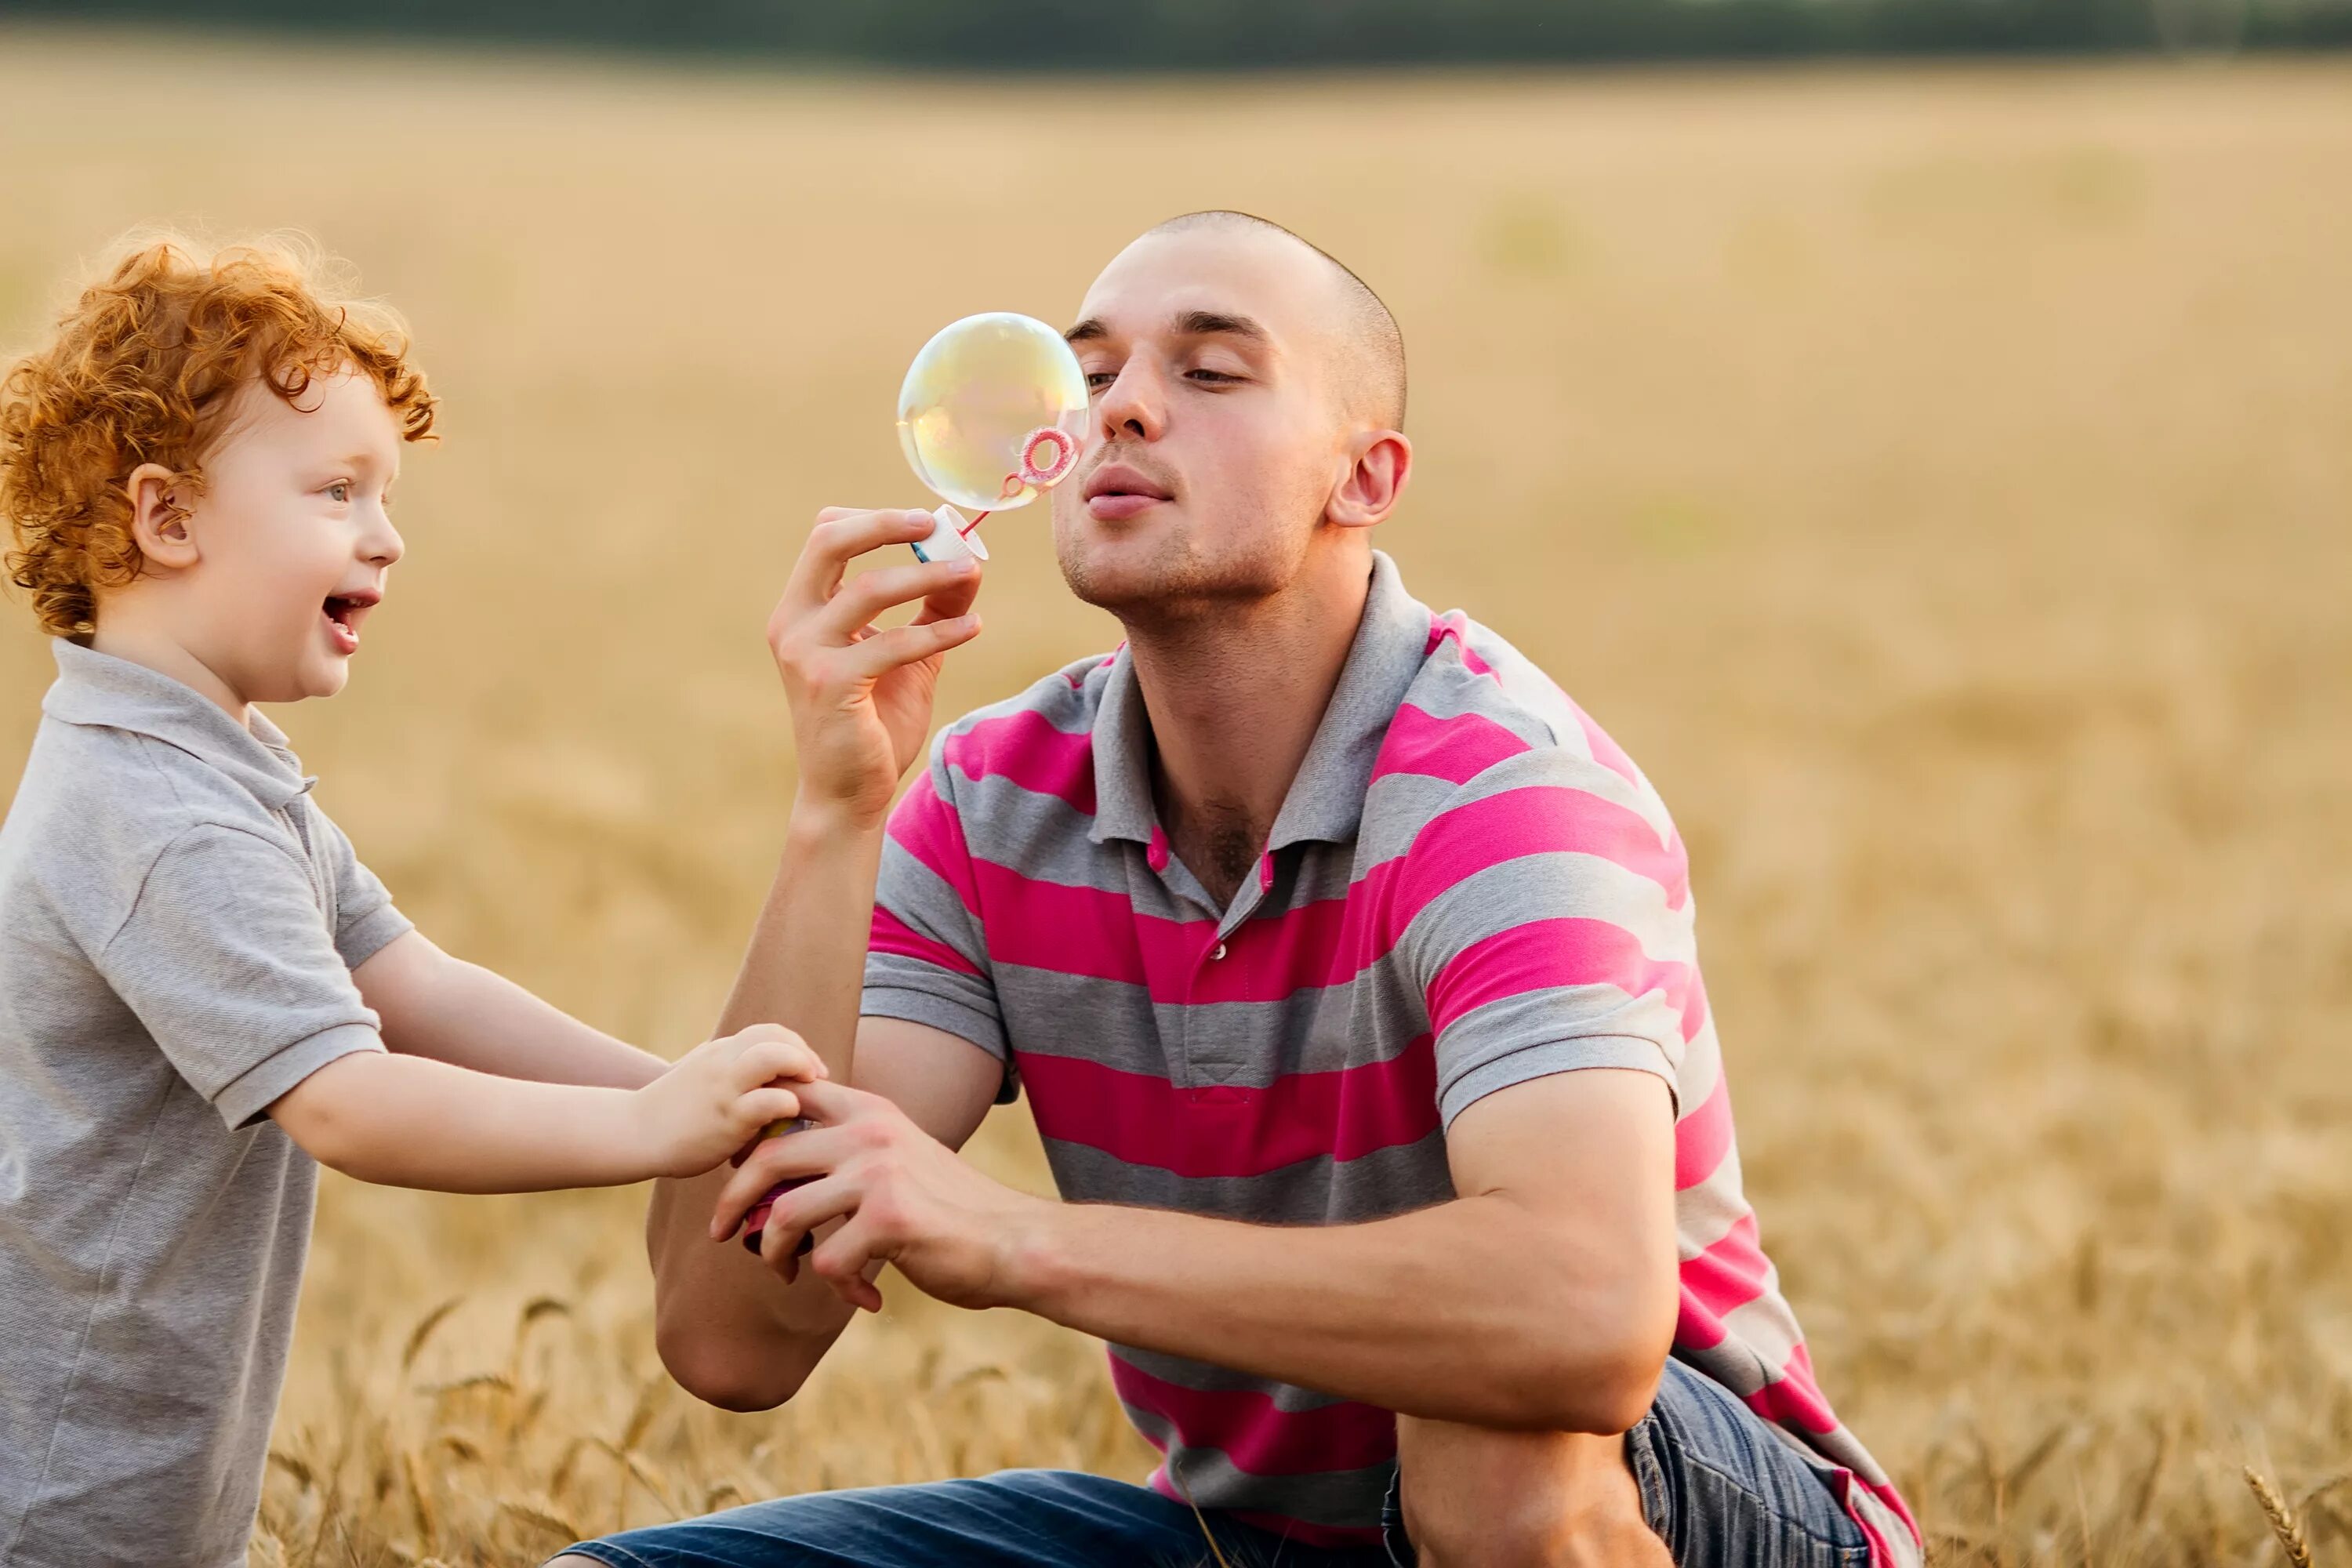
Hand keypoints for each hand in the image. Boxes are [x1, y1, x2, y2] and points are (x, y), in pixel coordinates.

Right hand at [630, 1024, 826, 1178]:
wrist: (633, 1133)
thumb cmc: (673, 1113)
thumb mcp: (703, 1078)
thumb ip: (733, 1072)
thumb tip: (773, 1081)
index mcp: (721, 1051)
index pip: (769, 1032)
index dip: (796, 1046)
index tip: (810, 1068)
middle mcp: (723, 1061)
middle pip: (776, 1036)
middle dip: (805, 1054)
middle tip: (818, 1076)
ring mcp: (725, 1087)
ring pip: (774, 1057)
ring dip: (800, 1067)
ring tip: (810, 1088)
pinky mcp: (726, 1117)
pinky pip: (769, 1102)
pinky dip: (788, 1104)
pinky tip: (789, 1116)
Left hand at [708, 1078, 1049, 1312]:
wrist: (1012, 1242)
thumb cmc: (951, 1210)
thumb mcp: (899, 1159)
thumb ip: (848, 1154)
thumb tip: (772, 1179)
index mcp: (871, 1111)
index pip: (789, 1096)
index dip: (750, 1129)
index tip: (735, 1164)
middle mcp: (871, 1132)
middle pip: (767, 1156)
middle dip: (733, 1199)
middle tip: (721, 1230)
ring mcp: (879, 1173)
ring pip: (785, 1214)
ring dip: (773, 1252)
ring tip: (786, 1272)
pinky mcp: (888, 1218)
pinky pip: (827, 1261)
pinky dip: (837, 1287)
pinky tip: (864, 1295)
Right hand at [767, 508, 982, 828]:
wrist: (848, 793)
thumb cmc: (873, 721)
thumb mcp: (908, 654)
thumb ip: (933, 608)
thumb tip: (970, 563)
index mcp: (802, 608)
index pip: (826, 534)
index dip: (876, 518)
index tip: (927, 523)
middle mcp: (793, 623)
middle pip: (829, 541)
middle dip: (886, 523)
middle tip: (936, 524)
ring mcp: (805, 653)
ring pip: (868, 589)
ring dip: (928, 576)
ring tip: (972, 573)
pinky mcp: (831, 684)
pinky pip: (894, 642)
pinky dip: (939, 631)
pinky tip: (972, 627)